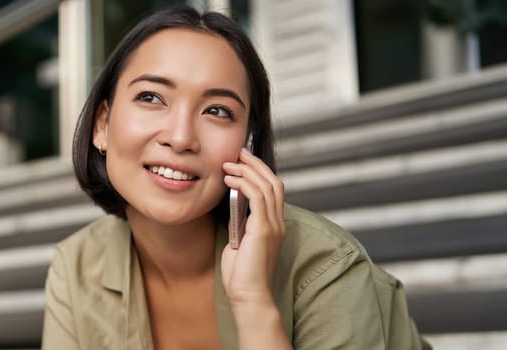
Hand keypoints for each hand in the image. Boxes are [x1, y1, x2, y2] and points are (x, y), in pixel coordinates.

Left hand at [221, 148, 285, 307]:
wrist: (248, 295)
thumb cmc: (241, 274)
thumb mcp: (240, 242)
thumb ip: (241, 224)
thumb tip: (232, 207)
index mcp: (274, 225)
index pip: (273, 189)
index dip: (260, 171)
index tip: (243, 160)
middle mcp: (278, 222)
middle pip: (273, 181)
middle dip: (255, 164)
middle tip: (238, 152)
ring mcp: (273, 225)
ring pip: (266, 185)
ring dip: (246, 171)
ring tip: (228, 164)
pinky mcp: (263, 230)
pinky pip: (258, 197)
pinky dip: (244, 183)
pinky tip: (229, 179)